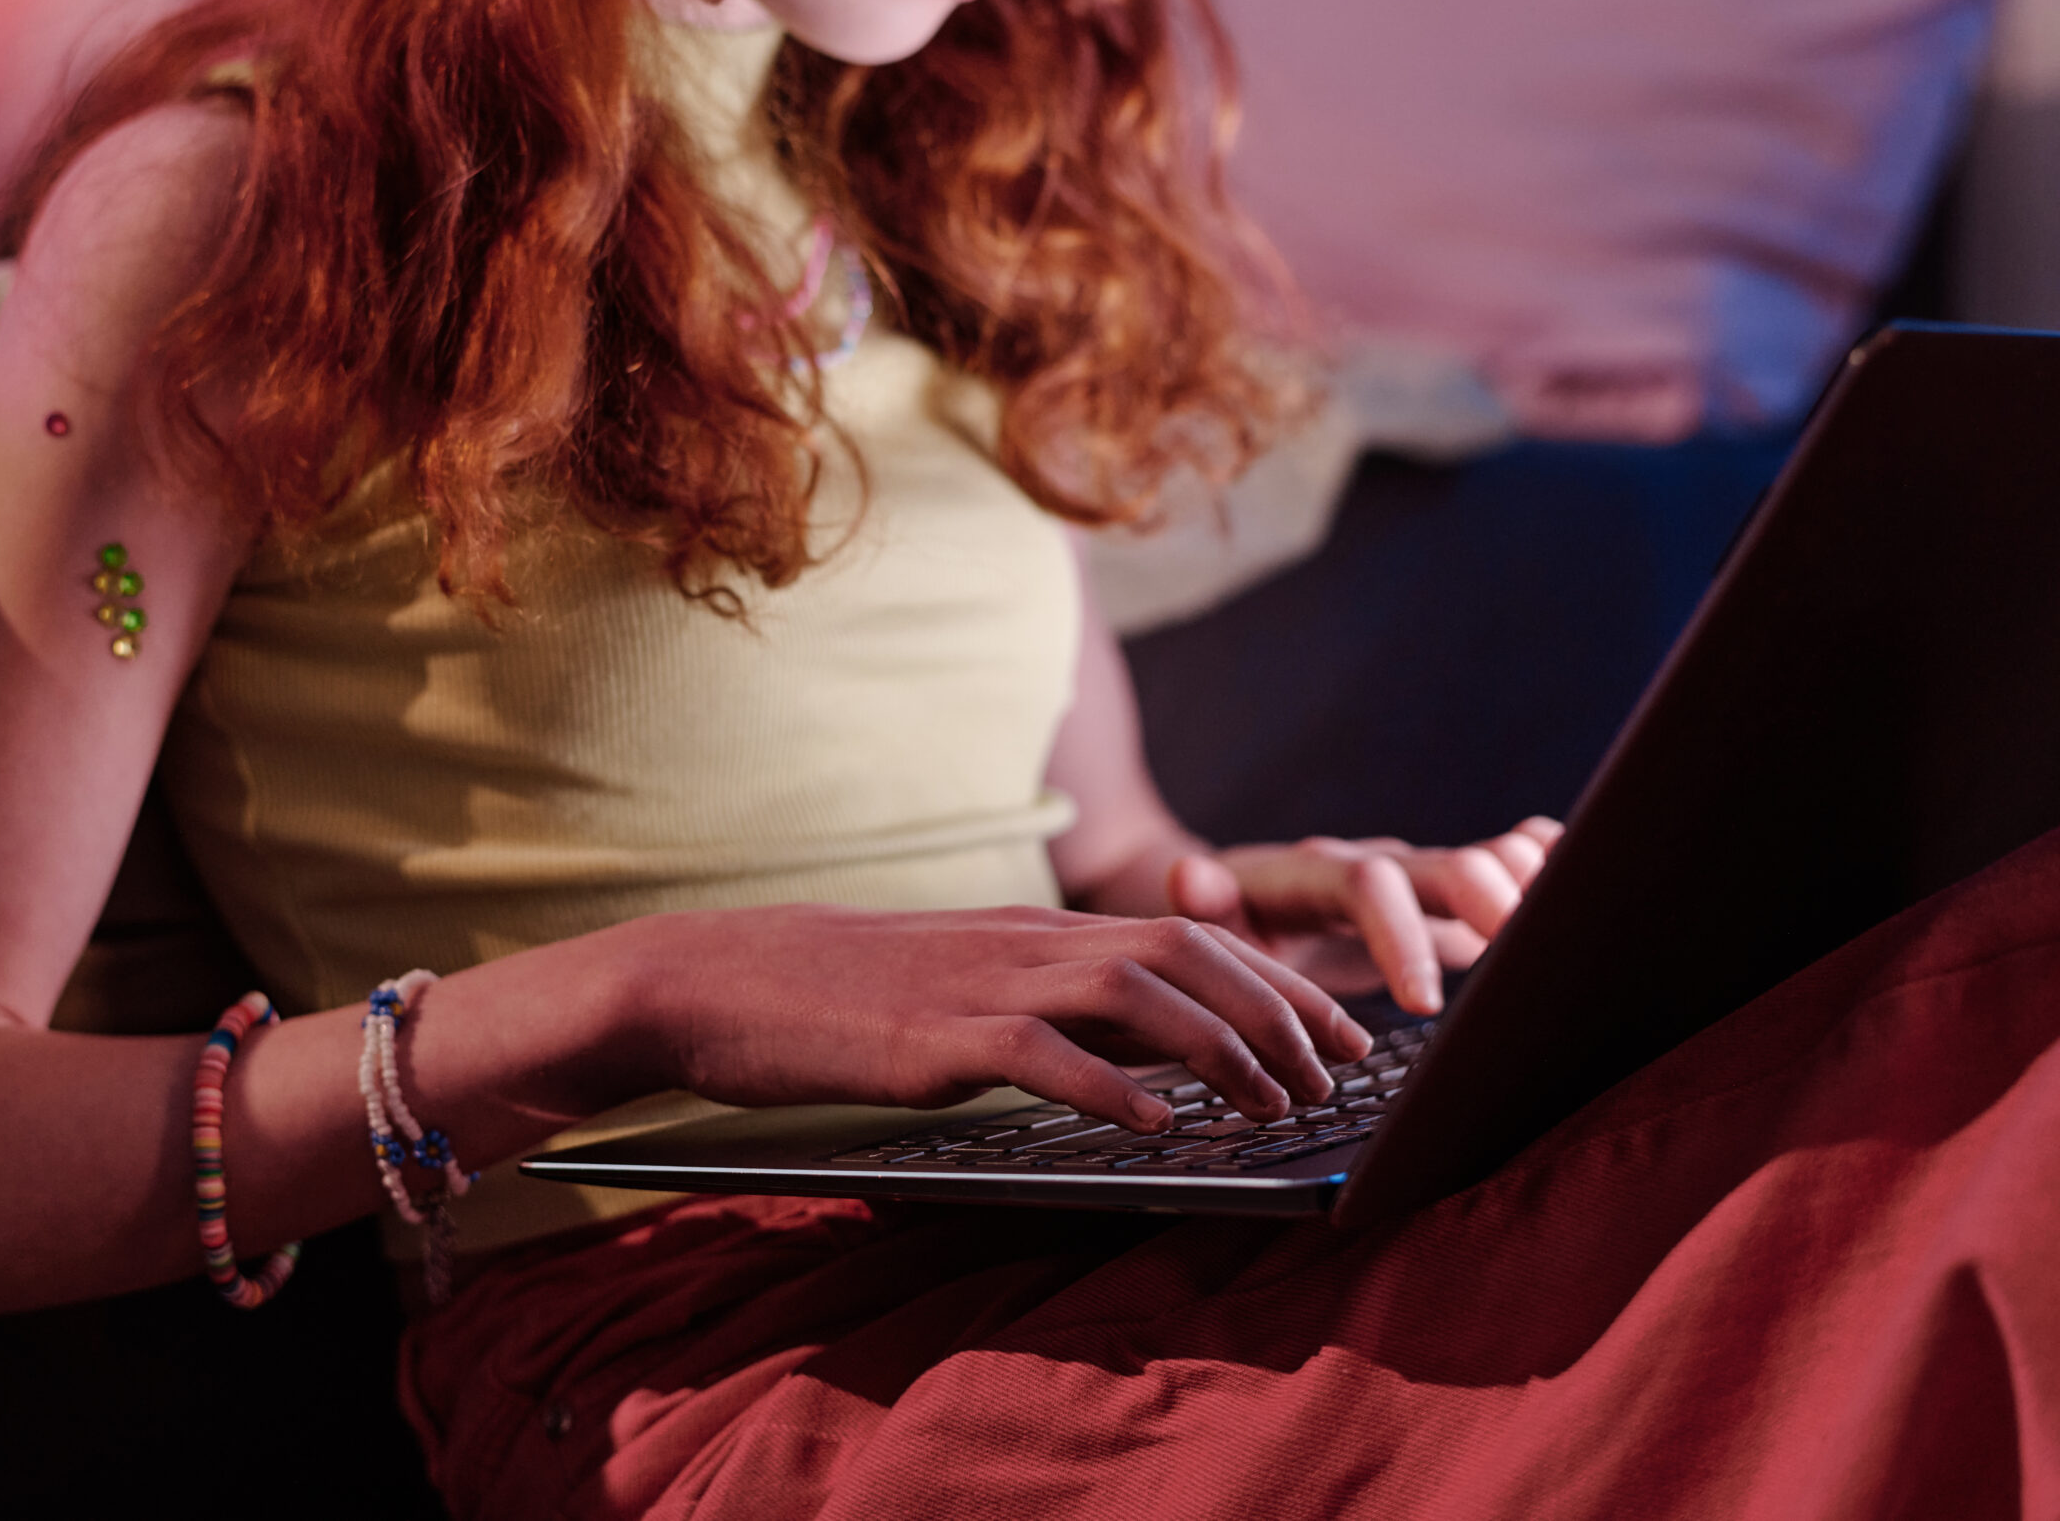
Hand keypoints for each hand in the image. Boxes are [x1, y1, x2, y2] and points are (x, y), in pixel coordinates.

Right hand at [615, 903, 1380, 1135]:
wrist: (719, 977)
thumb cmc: (839, 999)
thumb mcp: (965, 991)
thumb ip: (1050, 1012)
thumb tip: (1147, 1062)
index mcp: (1036, 934)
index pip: (1187, 936)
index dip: (1277, 982)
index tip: (1339, 1033)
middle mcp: (1025, 943)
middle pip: (1185, 951)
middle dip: (1278, 1011)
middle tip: (1337, 1076)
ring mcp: (980, 982)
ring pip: (1134, 989)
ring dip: (1220, 1047)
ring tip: (1273, 1103)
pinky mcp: (931, 1034)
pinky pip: (1038, 1052)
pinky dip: (1110, 1087)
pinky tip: (1159, 1125)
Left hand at [1163, 819, 1562, 1015]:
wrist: (1242, 903)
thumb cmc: (1229, 926)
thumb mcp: (1210, 925)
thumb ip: (1208, 904)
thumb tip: (1189, 879)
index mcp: (1318, 875)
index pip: (1368, 888)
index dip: (1402, 939)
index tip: (1425, 1005)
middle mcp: (1379, 866)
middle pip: (1444, 865)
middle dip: (1488, 903)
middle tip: (1528, 957)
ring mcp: (1422, 876)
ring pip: (1488, 859)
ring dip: (1531, 882)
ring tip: (1572, 920)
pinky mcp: (1452, 895)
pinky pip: (1511, 860)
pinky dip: (1548, 863)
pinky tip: (1585, 882)